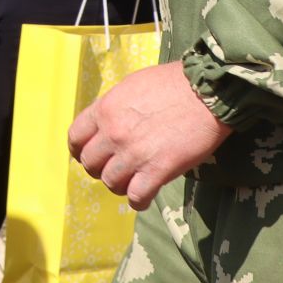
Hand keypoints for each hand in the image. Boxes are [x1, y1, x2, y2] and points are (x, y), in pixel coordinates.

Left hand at [67, 61, 231, 210]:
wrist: (208, 92)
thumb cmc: (173, 83)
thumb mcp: (132, 85)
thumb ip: (114, 106)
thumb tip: (106, 123)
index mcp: (105, 109)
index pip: (75, 138)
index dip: (79, 150)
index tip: (89, 154)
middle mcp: (114, 133)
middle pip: (90, 164)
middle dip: (100, 169)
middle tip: (115, 168)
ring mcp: (134, 153)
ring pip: (110, 183)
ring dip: (120, 185)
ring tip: (133, 181)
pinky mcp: (157, 170)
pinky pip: (136, 197)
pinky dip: (139, 200)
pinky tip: (146, 195)